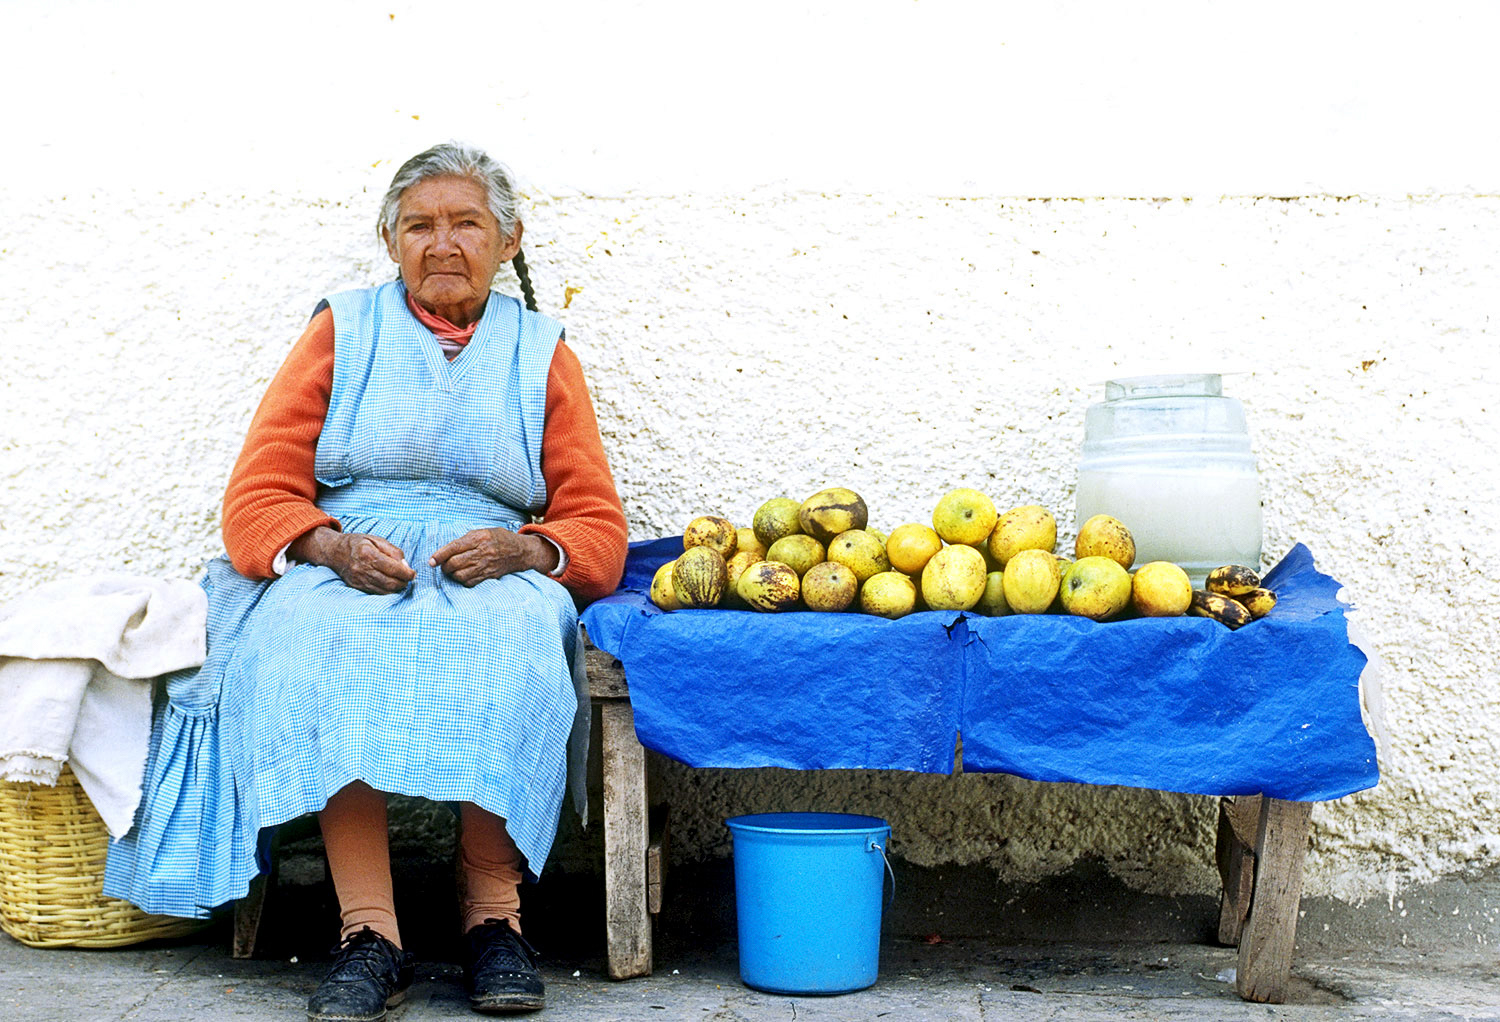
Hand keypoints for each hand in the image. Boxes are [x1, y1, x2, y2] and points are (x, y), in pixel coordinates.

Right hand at [290, 526, 414, 593]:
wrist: (334, 552)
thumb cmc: (358, 543)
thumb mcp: (376, 540)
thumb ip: (393, 551)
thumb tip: (406, 565)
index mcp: (368, 553)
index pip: (393, 568)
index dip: (407, 573)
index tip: (413, 573)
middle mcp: (362, 568)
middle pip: (390, 582)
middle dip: (404, 582)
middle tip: (409, 578)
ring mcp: (358, 579)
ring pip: (384, 590)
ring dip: (397, 588)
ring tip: (401, 581)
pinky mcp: (356, 587)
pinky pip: (376, 593)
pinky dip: (387, 591)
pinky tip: (391, 585)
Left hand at [429, 528, 556, 586]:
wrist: (521, 551)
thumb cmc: (500, 539)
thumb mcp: (483, 532)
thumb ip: (466, 540)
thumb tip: (446, 551)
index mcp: (479, 538)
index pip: (454, 547)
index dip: (440, 555)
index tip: (431, 561)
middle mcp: (482, 552)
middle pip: (455, 563)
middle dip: (445, 566)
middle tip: (443, 565)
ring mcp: (486, 566)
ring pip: (460, 575)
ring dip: (452, 574)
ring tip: (453, 570)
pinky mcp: (489, 576)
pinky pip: (469, 582)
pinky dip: (462, 580)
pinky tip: (463, 575)